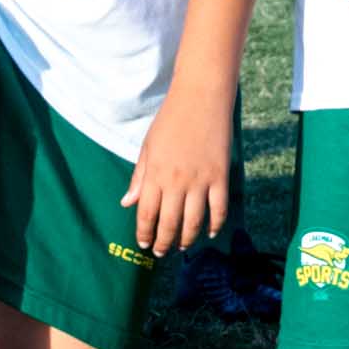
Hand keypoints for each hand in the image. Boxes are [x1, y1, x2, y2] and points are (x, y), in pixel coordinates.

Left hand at [128, 90, 238, 258]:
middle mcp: (176, 182)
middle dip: (163, 242)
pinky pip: (218, 209)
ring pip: (193, 222)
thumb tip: (127, 202)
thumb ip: (139, 177)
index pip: (146, 214)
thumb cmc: (171, 119)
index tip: (144, 244)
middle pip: (169, 223)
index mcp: (154, 174)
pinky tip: (209, 233)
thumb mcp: (148, 146)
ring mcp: (200, 180)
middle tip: (162, 252)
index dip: (144, 233)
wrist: (201, 97)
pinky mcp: (220, 176)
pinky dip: (215, 224)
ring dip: (186, 239)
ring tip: (181, 246)